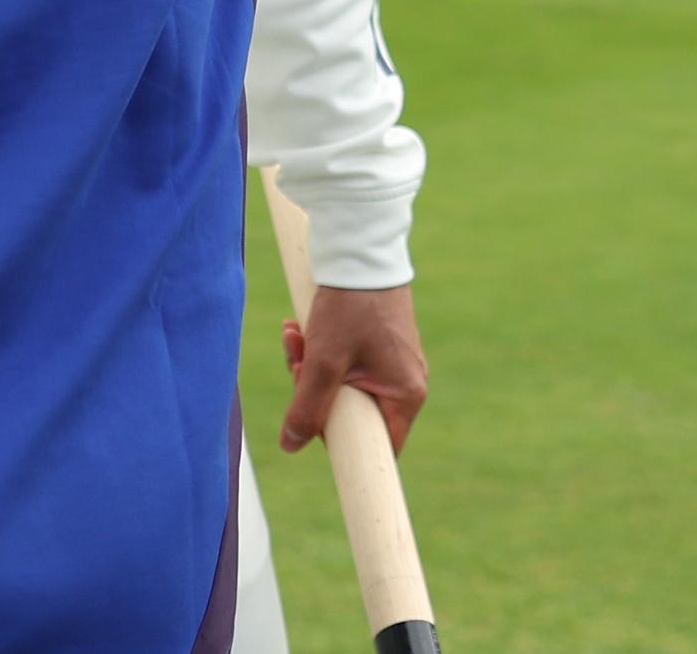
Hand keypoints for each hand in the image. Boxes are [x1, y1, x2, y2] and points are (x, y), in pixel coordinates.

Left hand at [277, 282, 427, 455]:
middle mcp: (405, 381)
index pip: (378, 445)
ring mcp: (392, 362)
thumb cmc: (350, 307)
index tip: (313, 424)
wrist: (360, 251)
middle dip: (314, 390)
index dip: (342, 441)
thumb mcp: (324, 361)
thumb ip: (308, 406)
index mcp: (405, 395)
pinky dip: (319, 348)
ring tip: (293, 335)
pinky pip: (343, 360)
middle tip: (298, 363)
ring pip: (342, 383)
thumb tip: (291, 444)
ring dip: (310, 364)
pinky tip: (298, 327)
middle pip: (352, 411)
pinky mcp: (377, 343)